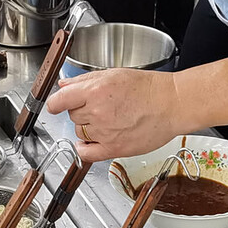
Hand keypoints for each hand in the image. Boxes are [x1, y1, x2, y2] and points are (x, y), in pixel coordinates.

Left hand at [46, 69, 183, 161]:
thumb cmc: (148, 88)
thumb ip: (85, 80)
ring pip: (79, 132)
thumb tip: (64, 86)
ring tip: (107, 121)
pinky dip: (84, 149)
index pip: (60, 101)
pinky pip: (86, 153)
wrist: (172, 104)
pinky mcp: (114, 148)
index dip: (55, 104)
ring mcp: (104, 132)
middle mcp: (96, 112)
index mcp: (95, 90)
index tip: (55, 106)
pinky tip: (91, 142)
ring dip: (87, 128)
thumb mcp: (113, 74)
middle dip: (81, 111)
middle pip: (72, 116)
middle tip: (100, 107)